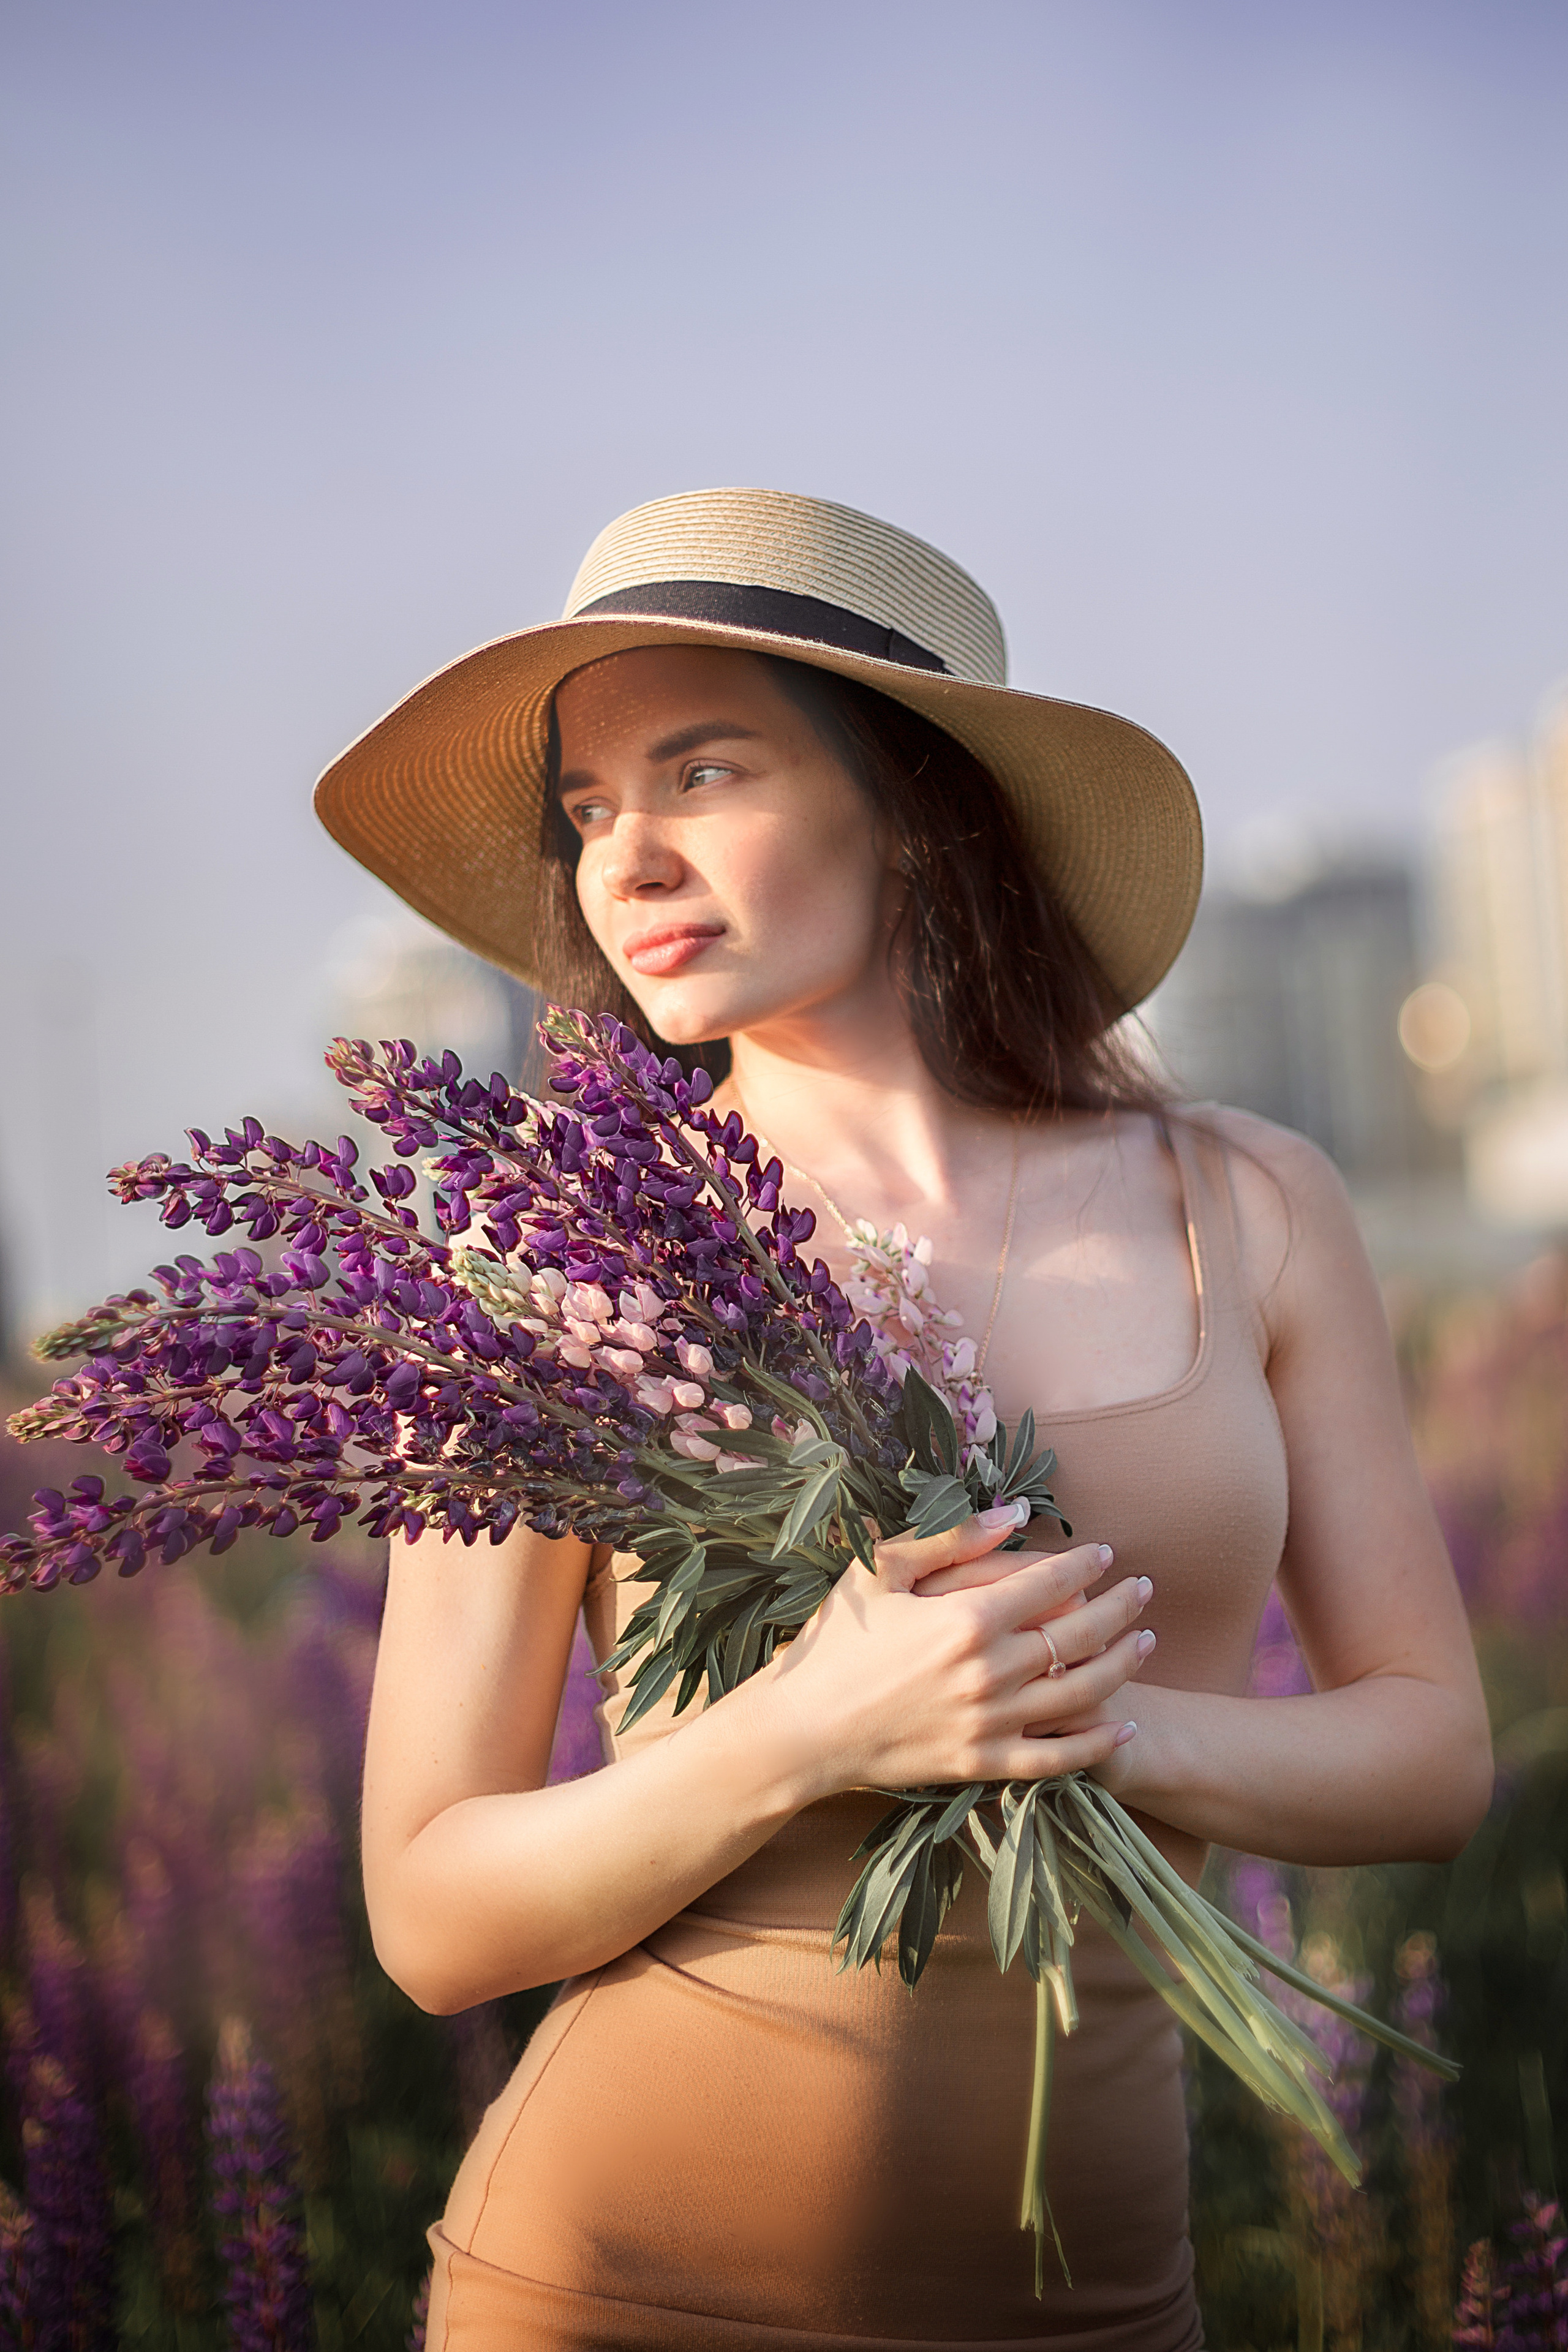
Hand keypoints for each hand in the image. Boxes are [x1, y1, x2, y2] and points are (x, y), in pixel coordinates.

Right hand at [762, 1507, 1151, 1800]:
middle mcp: (988, 1672)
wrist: (800, 1730)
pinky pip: (1055, 1758)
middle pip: (1079, 1635)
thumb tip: (1015, 1511)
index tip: (1106, 1553)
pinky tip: (1123, 1723)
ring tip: (1146, 1643)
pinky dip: (1096, 1742)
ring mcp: (989, 1723)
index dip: (1085, 1563)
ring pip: (1080, 1693)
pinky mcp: (981, 1765)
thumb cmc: (834, 1641)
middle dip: (1121, 1608)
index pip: (1050, 1583)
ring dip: (1123, 1665)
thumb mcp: (880, 1571)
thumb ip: (950, 1538)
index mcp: (966, 1618)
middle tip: (1145, 1591)